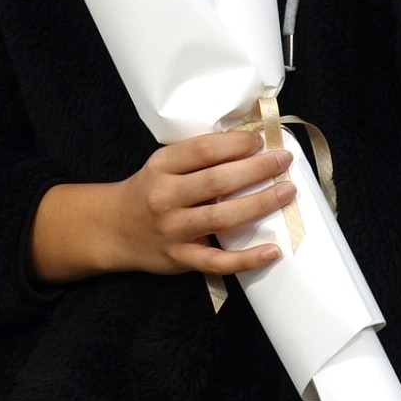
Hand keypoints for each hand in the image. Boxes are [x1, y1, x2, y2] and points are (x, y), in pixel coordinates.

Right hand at [28, 128, 297, 283]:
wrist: (113, 229)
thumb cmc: (149, 191)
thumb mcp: (163, 165)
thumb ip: (196, 156)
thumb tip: (249, 141)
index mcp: (162, 167)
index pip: (202, 150)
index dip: (234, 144)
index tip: (261, 139)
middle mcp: (165, 197)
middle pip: (216, 182)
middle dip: (255, 170)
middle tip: (284, 160)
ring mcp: (173, 230)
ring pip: (221, 218)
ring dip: (258, 205)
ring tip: (287, 193)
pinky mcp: (180, 258)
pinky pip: (217, 261)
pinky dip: (246, 258)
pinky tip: (272, 251)